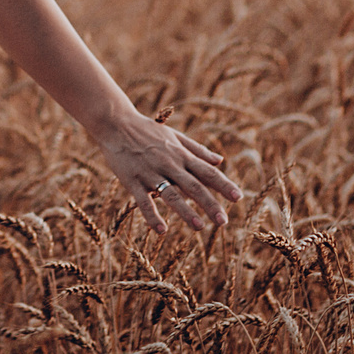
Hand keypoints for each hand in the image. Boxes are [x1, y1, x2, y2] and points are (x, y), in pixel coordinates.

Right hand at [94, 107, 240, 232]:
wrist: (115, 123)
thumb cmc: (146, 130)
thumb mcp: (174, 136)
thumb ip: (197, 150)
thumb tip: (220, 160)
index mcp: (180, 155)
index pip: (206, 171)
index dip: (223, 184)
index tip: (238, 197)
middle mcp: (169, 164)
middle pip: (193, 185)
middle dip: (209, 204)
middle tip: (224, 222)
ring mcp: (150, 173)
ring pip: (170, 194)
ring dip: (185, 211)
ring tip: (199, 227)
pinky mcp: (132, 180)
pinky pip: (143, 201)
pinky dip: (152, 216)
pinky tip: (161, 231)